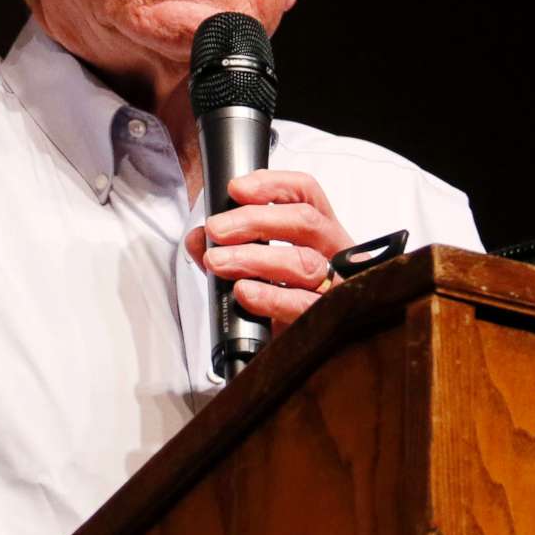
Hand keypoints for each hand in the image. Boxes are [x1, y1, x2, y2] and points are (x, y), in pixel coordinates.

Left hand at [183, 169, 355, 334]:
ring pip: (304, 262)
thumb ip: (226, 251)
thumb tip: (198, 238)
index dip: (273, 184)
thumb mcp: (255, 270)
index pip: (306, 194)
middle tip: (217, 229)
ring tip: (219, 262)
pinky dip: (270, 296)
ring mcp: (336, 287)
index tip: (236, 189)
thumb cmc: (286, 302)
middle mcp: (336, 254)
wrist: (305, 351)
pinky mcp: (328, 321)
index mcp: (321, 233)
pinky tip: (244, 292)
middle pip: (305, 221)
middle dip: (255, 220)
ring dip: (254, 258)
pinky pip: (303, 304)